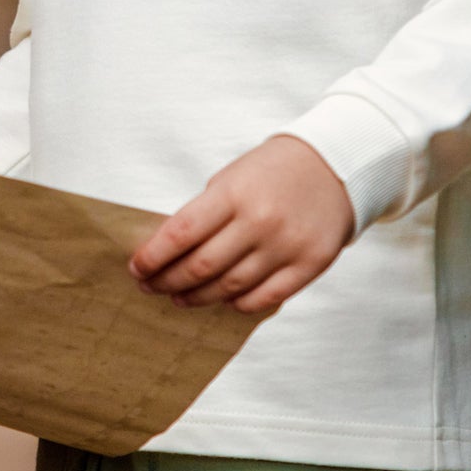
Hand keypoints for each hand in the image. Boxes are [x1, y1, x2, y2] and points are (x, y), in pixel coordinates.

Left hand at [128, 135, 353, 314]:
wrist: (335, 167)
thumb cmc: (272, 171)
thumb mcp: (231, 178)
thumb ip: (205, 213)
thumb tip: (167, 252)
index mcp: (234, 193)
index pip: (181, 233)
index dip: (153, 256)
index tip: (136, 268)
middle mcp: (259, 221)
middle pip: (201, 266)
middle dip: (168, 280)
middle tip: (151, 286)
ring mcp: (286, 246)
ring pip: (229, 287)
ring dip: (198, 297)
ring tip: (179, 297)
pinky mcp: (309, 265)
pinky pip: (264, 298)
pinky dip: (237, 304)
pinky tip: (223, 300)